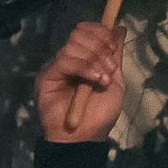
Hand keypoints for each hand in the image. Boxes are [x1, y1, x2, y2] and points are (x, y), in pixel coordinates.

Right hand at [36, 21, 125, 141]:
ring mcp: (57, 65)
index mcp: (85, 57)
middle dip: (100, 46)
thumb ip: (115, 56)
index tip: (113, 47)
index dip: (101, 32)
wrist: (84, 139)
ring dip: (95, 59)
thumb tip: (119, 28)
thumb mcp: (115, 83)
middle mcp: (70, 58)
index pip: (87, 30)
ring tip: (104, 80)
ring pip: (73, 44)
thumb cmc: (100, 115)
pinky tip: (95, 81)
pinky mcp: (48, 74)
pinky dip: (85, 67)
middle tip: (110, 68)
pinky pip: (65, 59)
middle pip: (80, 33)